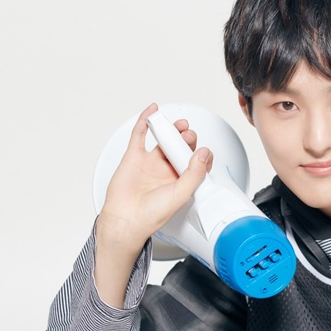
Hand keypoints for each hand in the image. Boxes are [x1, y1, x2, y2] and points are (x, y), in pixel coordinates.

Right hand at [96, 103, 212, 252]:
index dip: (202, 155)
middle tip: (189, 136)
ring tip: (181, 125)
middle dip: (188, 139)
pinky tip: (153, 110)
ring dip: (173, 129)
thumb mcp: (181, 194)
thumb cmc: (151, 215)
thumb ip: (195, 174)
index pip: (196, 162)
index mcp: (181, 181)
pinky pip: (140, 135)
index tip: (204, 152)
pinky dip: (145, 121)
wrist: (125, 220)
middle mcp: (167, 170)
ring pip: (164, 139)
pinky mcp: (134, 157)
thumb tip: (205, 153)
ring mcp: (150, 162)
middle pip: (181, 147)